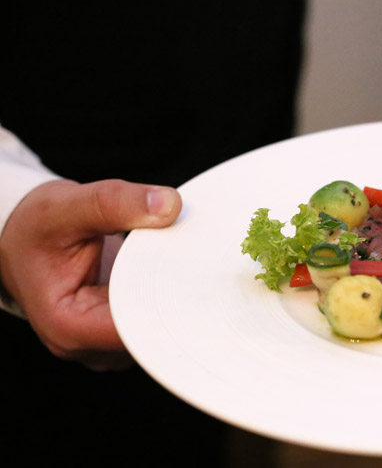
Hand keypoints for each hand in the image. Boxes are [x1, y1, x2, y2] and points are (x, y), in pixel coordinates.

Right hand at [0, 179, 181, 369]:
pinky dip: (164, 297)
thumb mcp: (68, 205)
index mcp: (66, 325)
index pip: (135, 331)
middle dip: (174, 299)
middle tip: (194, 262)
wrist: (20, 237)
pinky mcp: (116, 332)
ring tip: (175, 262)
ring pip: (155, 331)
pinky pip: (152, 322)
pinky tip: (168, 272)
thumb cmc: (37, 226)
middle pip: (150, 337)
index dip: (169, 306)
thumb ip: (116, 203)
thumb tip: (169, 205)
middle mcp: (84, 345)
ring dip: (170, 298)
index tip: (194, 276)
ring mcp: (102, 345)